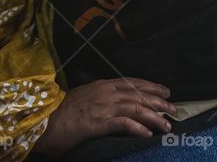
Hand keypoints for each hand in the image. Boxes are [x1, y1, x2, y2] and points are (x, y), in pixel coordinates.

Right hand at [34, 77, 175, 156]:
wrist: (43, 120)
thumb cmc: (61, 111)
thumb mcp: (83, 96)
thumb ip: (100, 97)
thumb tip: (116, 102)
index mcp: (102, 85)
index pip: (133, 83)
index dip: (151, 87)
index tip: (166, 92)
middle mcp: (105, 93)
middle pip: (138, 96)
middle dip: (158, 103)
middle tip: (174, 110)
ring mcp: (101, 107)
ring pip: (135, 109)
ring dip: (153, 118)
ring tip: (166, 126)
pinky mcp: (96, 124)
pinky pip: (121, 124)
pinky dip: (136, 128)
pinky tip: (147, 134)